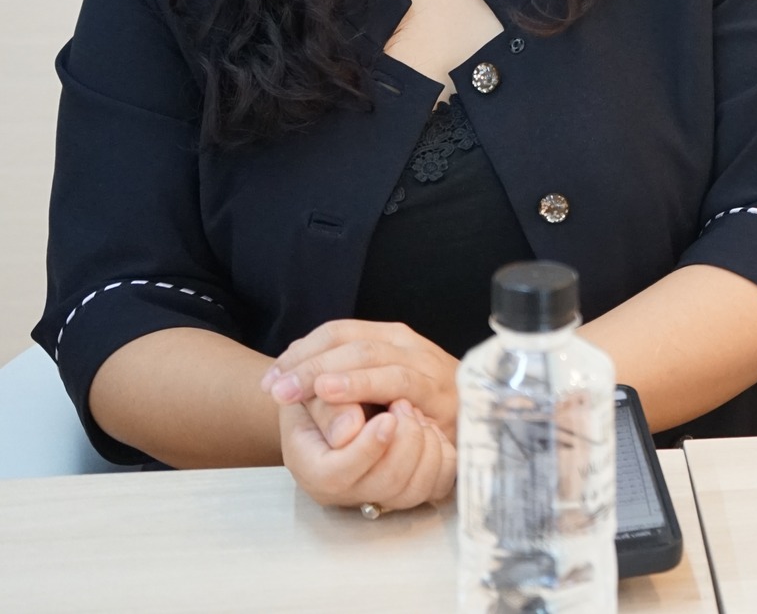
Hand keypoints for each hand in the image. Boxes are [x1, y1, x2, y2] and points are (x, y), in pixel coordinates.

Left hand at [264, 319, 459, 438]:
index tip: (271, 380)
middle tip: (276, 388)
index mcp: (390, 338)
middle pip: (348, 340)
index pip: (338, 331)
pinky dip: (361, 383)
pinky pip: (396, 380)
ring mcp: (425, 362)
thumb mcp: (379, 393)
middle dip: (306, 363)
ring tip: (294, 390)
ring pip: (369, 354)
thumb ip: (344, 381)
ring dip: (326, 372)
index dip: (301, 352)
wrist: (482, 427)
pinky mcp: (438, 389)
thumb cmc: (421, 412)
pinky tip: (333, 392)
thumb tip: (290, 374)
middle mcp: (407, 343)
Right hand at [278, 396, 454, 510]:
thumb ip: (329, 409)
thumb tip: (349, 430)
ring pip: (416, 488)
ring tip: (414, 412)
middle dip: (405, 439)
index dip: (367, 448)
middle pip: (386, 483)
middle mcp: (345, 491)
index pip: (336, 476)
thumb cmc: (321, 394)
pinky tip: (429, 428)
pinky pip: (438, 484)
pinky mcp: (408, 488)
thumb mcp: (314, 393)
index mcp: (311, 469)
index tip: (388, 418)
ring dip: (426, 444)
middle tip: (402, 403)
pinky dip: (442, 453)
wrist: (338, 401)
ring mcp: (378, 494)